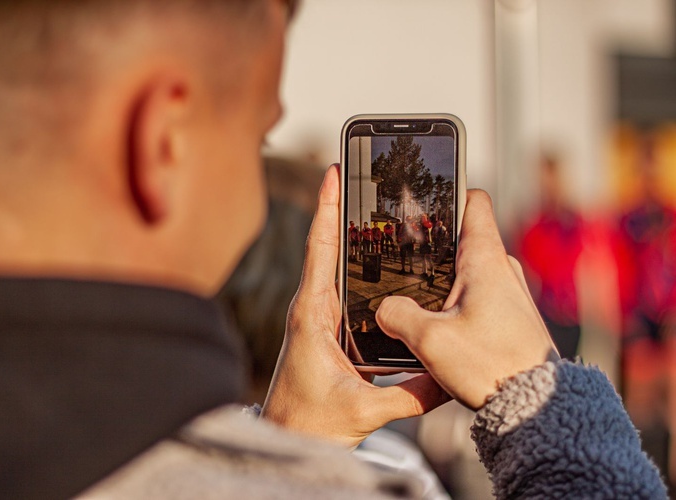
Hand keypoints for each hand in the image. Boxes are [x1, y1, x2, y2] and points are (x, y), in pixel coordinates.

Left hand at [261, 165, 450, 448]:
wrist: (287, 436)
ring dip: (344, 230)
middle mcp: (311, 307)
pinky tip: (370, 252)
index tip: (333, 172)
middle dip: (339, 207)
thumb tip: (448, 377)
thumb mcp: (364, 410)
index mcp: (312, 315)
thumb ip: (409, 395)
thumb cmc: (310, 422)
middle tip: (354, 173)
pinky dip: (350, 259)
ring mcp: (317, 315)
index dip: (327, 208)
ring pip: (331, 262)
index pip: (320, 249)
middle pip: (325, 245)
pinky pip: (339, 283)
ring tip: (363, 201)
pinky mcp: (325, 326)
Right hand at [376, 190, 558, 410]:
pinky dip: (454, 301)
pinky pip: (476, 294)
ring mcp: (508, 292)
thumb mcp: (430, 341)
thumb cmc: (492, 367)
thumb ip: (398, 316)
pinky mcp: (509, 316)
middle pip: (463, 237)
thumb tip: (384, 309)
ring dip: (441, 280)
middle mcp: (502, 269)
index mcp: (486, 259)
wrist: (536, 406)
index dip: (447, 195)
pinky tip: (437, 324)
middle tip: (401, 260)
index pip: (473, 201)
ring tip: (414, 299)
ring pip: (467, 270)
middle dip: (431, 246)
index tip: (422, 207)